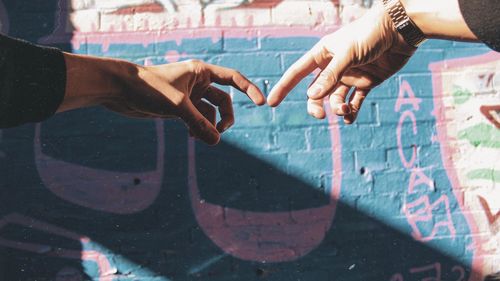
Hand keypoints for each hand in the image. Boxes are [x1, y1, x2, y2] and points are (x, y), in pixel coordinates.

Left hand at [102, 60, 265, 144]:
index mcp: (201, 72)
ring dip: (209, 127)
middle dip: (225, 118)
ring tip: (201, 138)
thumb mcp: (177, 106)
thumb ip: (198, 124)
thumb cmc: (148, 88)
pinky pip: (198, 121)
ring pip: (210, 114)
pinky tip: (191, 137)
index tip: (262, 103)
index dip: (250, 90)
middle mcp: (198, 82)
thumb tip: (216, 142)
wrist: (120, 90)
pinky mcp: (180, 108)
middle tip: (220, 133)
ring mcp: (189, 96)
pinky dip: (198, 130)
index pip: (233, 79)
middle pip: (223, 102)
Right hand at [267, 4, 415, 123]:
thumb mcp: (347, 54)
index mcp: (322, 54)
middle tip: (320, 116)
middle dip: (315, 105)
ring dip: (337, 108)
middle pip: (316, 92)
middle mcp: (333, 66)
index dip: (284, 87)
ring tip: (344, 111)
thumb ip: (330, 76)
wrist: (401, 31)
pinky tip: (350, 117)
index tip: (271, 102)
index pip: (297, 73)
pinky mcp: (366, 82)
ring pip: (335, 98)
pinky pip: (354, 101)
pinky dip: (351, 111)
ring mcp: (349, 75)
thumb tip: (311, 96)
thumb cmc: (370, 35)